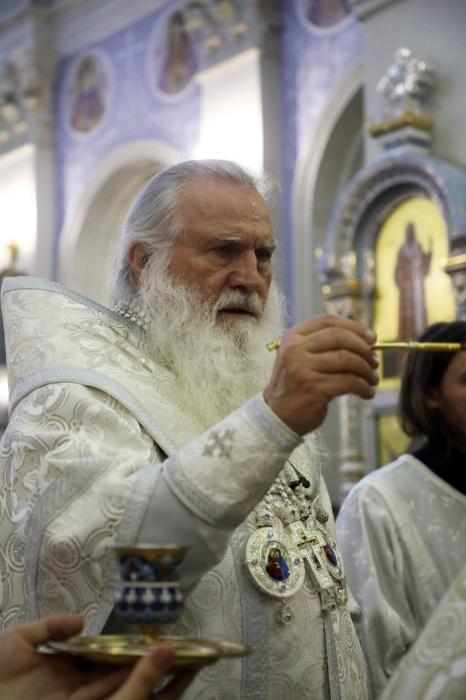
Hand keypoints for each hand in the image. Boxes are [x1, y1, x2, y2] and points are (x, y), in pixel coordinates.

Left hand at [0, 615, 195, 699]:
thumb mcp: (18, 642)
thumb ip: (50, 627)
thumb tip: (83, 622)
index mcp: (67, 678)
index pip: (110, 665)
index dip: (136, 654)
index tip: (161, 639)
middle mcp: (82, 694)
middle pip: (130, 682)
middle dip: (163, 671)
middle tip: (194, 653)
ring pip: (135, 695)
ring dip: (167, 679)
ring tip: (194, 659)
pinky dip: (144, 682)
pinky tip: (162, 661)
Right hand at [264, 314, 378, 434]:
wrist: (277, 415)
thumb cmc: (296, 386)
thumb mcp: (302, 358)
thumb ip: (324, 346)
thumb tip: (366, 340)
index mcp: (293, 337)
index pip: (328, 321)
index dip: (354, 327)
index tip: (371, 338)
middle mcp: (296, 349)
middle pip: (340, 337)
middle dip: (363, 348)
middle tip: (374, 361)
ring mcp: (303, 368)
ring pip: (347, 360)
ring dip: (366, 370)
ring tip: (373, 379)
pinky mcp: (313, 388)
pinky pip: (348, 382)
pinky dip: (363, 387)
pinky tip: (367, 393)